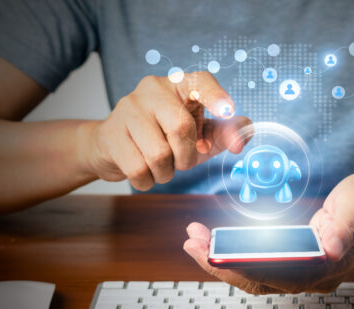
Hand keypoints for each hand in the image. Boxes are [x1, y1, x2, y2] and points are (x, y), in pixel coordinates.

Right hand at [82, 72, 250, 189]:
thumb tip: (243, 137)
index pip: (200, 82)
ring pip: (159, 154)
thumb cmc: (164, 139)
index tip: (228, 111)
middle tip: (181, 161)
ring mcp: (127, 109)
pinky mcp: (110, 134)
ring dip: (165, 173)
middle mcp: (152, 89)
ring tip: (159, 165)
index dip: (215, 96)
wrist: (114, 148)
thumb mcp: (199, 136)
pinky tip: (142, 171)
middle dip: (187, 157)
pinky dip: (146, 181)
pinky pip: (138, 169)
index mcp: (178, 84)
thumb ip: (225, 134)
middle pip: (181, 127)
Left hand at [183, 173, 353, 293]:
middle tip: (192, 242)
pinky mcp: (295, 263)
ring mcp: (303, 273)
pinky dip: (235, 256)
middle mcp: (311, 277)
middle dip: (221, 265)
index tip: (214, 254)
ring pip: (255, 277)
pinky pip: (260, 266)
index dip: (242, 267)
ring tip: (195, 241)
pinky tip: (215, 242)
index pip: (277, 275)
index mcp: (326, 267)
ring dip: (223, 262)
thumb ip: (345, 225)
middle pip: (259, 280)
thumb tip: (328, 246)